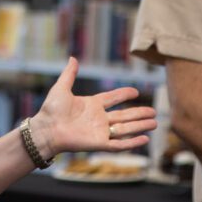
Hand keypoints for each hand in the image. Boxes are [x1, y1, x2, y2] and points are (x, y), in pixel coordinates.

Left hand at [29, 57, 157, 158]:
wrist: (47, 129)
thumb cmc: (51, 110)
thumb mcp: (61, 88)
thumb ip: (69, 74)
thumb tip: (72, 58)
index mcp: (92, 105)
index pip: (113, 98)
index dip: (124, 95)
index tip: (136, 92)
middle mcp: (98, 119)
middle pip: (124, 115)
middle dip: (139, 114)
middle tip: (154, 112)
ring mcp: (100, 132)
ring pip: (126, 129)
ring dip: (140, 126)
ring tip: (155, 123)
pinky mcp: (99, 144)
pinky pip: (119, 144)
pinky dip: (132, 142)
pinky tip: (144, 139)